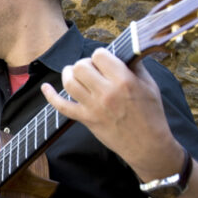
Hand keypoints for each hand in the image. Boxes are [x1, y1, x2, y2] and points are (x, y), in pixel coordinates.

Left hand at [40, 48, 180, 177]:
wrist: (148, 145)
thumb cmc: (152, 114)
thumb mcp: (150, 85)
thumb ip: (136, 66)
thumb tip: (124, 52)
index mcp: (124, 80)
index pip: (100, 55)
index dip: (100, 55)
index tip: (104, 61)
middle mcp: (106, 92)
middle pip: (81, 66)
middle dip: (84, 64)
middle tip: (90, 70)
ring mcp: (93, 106)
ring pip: (69, 82)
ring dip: (69, 74)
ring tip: (73, 73)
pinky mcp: (86, 119)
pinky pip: (62, 106)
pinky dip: (50, 96)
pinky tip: (46, 88)